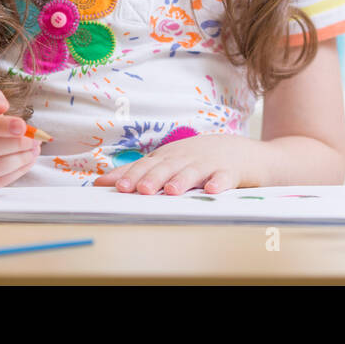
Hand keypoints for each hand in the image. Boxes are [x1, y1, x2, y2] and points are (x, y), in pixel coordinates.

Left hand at [92, 134, 257, 194]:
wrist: (244, 152)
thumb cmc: (199, 159)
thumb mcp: (168, 161)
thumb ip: (136, 172)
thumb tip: (99, 182)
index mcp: (169, 156)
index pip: (148, 165)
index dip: (134, 175)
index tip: (119, 187)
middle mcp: (186, 157)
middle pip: (168, 167)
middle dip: (153, 177)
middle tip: (139, 189)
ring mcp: (210, 162)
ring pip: (194, 171)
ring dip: (182, 179)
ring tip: (171, 191)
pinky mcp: (232, 171)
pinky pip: (226, 176)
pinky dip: (220, 182)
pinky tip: (214, 190)